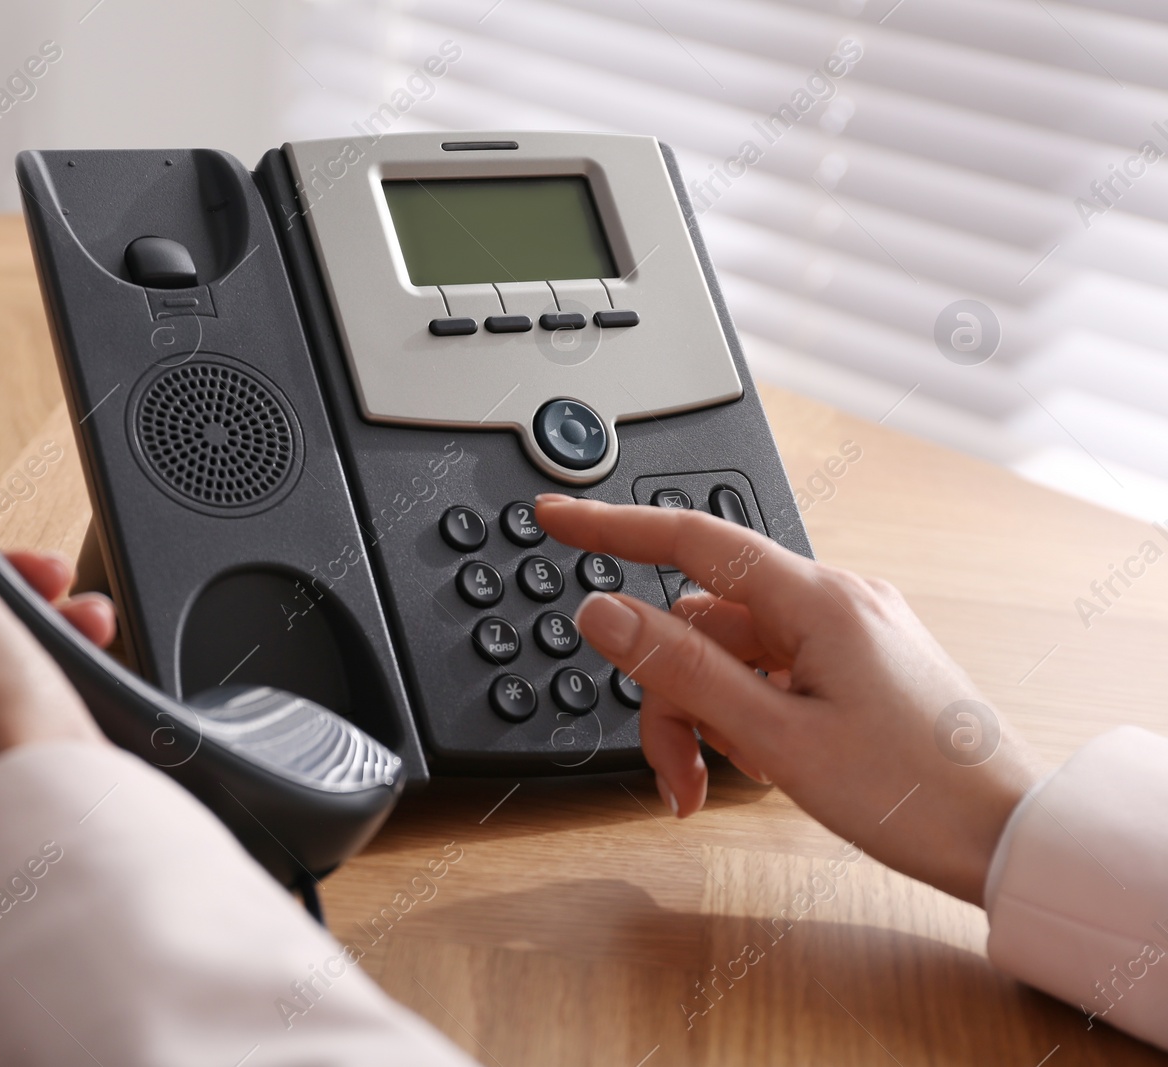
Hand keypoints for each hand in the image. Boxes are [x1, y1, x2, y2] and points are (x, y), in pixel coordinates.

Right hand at [534, 494, 1043, 905]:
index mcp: (818, 600)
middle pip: (702, 619)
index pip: (689, 539)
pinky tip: (760, 764)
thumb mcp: (776, 738)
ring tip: (717, 783)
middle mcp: (835, 599)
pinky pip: (770, 668)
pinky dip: (745, 712)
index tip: (555, 516)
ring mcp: (849, 631)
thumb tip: (603, 611)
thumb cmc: (915, 795)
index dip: (610, 527)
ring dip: (706, 713)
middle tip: (677, 771)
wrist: (1011, 838)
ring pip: (731, 650)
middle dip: (672, 691)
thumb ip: (681, 668)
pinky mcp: (857, 662)